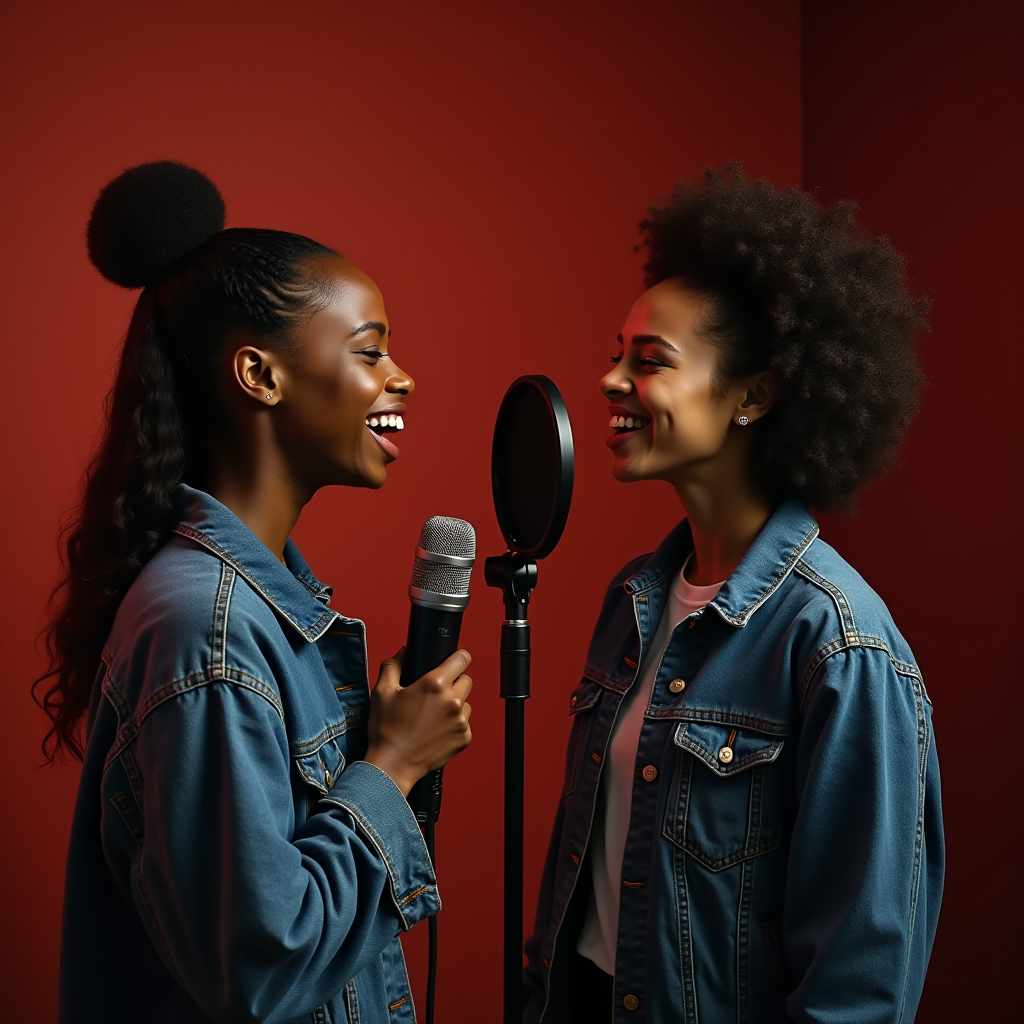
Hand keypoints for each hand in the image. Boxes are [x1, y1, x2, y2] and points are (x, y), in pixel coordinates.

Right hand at [363, 648, 473, 796]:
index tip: (453, 662)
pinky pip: (465, 723)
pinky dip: (455, 724)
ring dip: (455, 704)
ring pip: (466, 702)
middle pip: (466, 680)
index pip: (462, 659)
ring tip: (433, 715)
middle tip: (435, 694)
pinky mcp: (464, 737)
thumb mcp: (382, 692)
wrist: (392, 765)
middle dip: (454, 683)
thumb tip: (403, 653)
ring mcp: (460, 720)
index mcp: (434, 684)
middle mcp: (452, 700)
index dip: (457, 658)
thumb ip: (393, 666)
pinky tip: (436, 730)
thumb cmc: (386, 730)